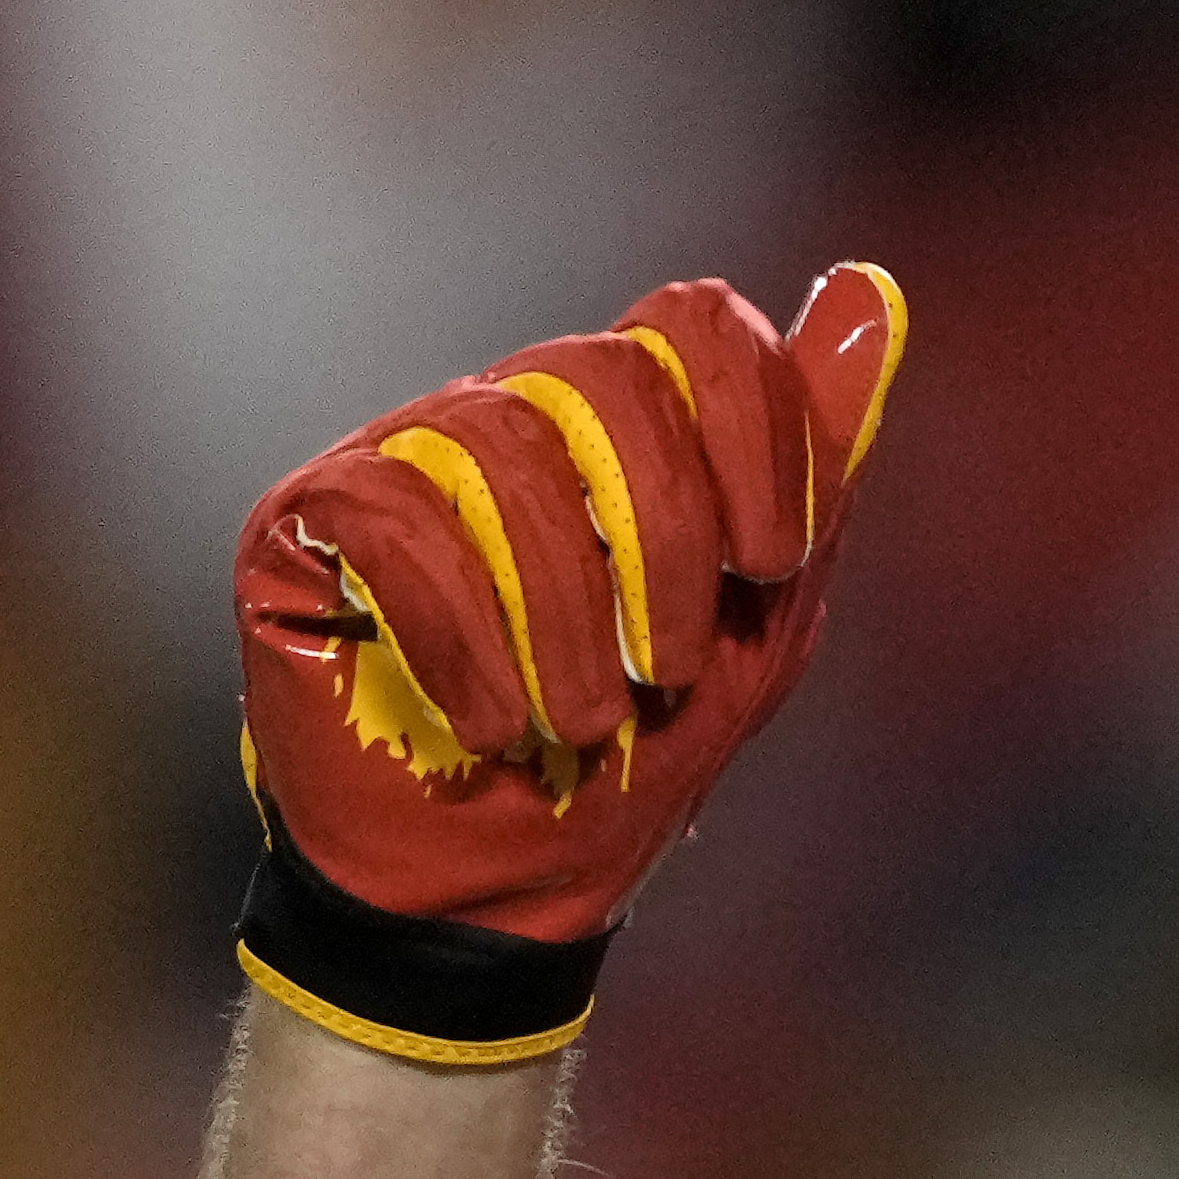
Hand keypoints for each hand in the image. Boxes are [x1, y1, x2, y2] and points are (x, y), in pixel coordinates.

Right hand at [228, 261, 906, 1049]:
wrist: (502, 890)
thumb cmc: (634, 757)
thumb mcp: (762, 619)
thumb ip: (816, 461)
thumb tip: (872, 288)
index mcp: (621, 420)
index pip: (694, 326)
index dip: (756, 431)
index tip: (774, 566)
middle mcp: (509, 409)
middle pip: (602, 372)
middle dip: (665, 535)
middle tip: (669, 669)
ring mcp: (401, 455)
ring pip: (496, 448)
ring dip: (562, 615)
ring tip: (579, 723)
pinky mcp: (307, 520)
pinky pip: (390, 522)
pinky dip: (460, 638)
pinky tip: (493, 724)